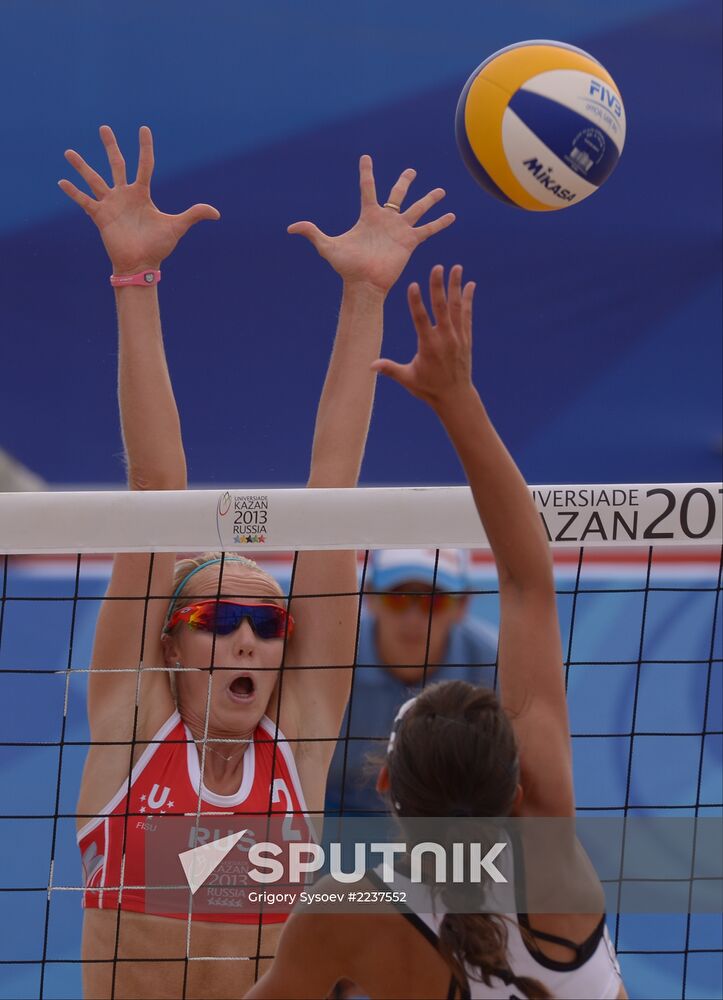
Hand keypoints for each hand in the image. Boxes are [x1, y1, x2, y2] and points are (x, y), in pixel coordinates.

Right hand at [58, 125, 219, 273]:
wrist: (142, 265)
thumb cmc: (158, 246)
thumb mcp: (177, 227)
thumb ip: (194, 215)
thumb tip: (217, 213)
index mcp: (142, 194)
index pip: (144, 165)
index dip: (145, 148)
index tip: (143, 128)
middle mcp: (124, 195)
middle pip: (116, 164)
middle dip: (110, 146)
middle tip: (104, 127)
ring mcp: (111, 204)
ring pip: (94, 179)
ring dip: (81, 166)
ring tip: (68, 152)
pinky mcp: (100, 216)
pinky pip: (84, 201)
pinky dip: (73, 193)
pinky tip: (61, 181)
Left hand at [287, 155, 454, 293]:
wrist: (364, 284)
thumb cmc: (346, 267)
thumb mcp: (327, 247)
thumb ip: (312, 233)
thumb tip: (290, 227)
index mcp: (368, 215)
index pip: (368, 187)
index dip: (366, 172)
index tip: (366, 157)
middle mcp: (386, 220)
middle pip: (398, 194)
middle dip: (404, 182)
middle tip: (411, 171)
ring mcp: (399, 230)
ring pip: (417, 209)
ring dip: (429, 200)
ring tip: (441, 191)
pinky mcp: (410, 242)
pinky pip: (428, 230)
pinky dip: (440, 223)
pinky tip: (451, 216)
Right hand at [372, 264, 475, 408]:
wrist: (455, 397)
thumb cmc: (428, 388)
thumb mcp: (407, 379)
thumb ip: (390, 369)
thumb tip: (370, 366)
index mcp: (428, 346)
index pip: (421, 320)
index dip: (416, 302)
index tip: (414, 284)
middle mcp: (445, 339)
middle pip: (441, 307)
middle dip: (439, 286)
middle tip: (438, 267)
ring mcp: (457, 337)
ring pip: (456, 307)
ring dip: (456, 286)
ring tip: (457, 267)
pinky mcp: (466, 339)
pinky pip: (467, 315)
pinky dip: (468, 300)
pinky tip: (471, 285)